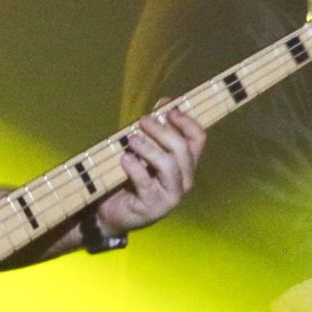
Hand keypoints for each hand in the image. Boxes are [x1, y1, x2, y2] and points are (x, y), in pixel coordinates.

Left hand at [96, 102, 205, 234]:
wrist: (113, 210)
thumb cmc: (131, 178)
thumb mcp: (144, 150)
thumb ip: (155, 128)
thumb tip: (165, 101)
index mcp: (185, 164)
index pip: (198, 139)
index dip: (186, 121)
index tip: (168, 109)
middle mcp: (184, 179)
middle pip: (183, 150)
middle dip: (163, 131)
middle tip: (143, 121)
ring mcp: (171, 195)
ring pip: (169, 166)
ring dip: (150, 149)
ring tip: (132, 140)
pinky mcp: (154, 208)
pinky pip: (147, 183)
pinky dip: (135, 168)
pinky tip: (124, 159)